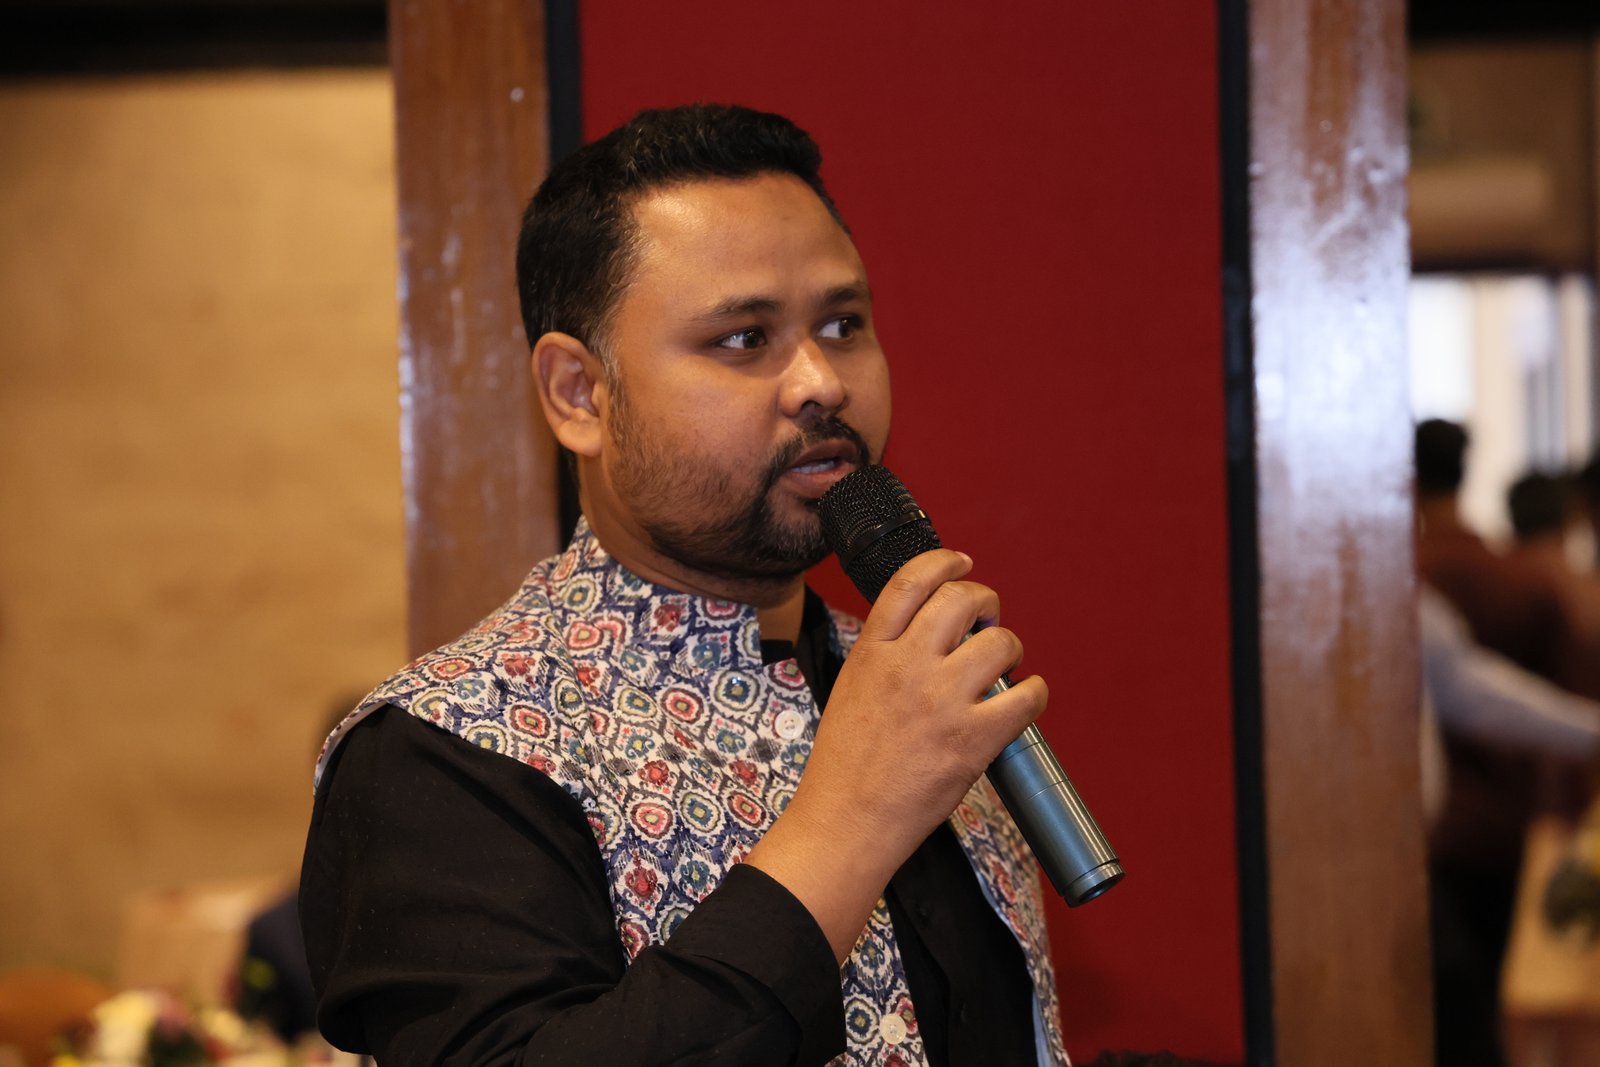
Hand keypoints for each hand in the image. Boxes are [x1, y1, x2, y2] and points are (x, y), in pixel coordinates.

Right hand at [744, 548, 1046, 960]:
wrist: (846, 822)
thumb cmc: (845, 765)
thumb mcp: (851, 688)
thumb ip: (886, 655)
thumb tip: (932, 633)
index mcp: (872, 652)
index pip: (911, 581)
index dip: (944, 562)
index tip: (963, 562)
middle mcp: (907, 666)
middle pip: (962, 600)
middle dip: (986, 601)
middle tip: (989, 620)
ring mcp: (942, 701)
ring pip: (1001, 643)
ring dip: (1010, 649)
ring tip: (1004, 668)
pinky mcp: (973, 739)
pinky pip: (1026, 697)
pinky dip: (1034, 693)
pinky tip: (1025, 699)